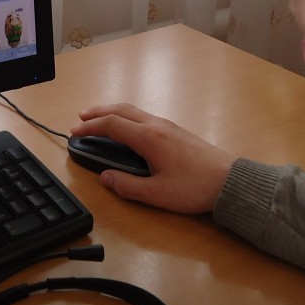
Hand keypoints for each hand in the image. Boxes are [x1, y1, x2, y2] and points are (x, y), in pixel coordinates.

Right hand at [70, 103, 235, 214]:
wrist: (230, 181)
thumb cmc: (194, 188)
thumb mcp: (157, 194)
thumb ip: (127, 186)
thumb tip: (105, 177)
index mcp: (148, 138)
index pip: (111, 125)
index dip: (90, 127)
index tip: (74, 132)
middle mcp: (156, 125)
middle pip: (121, 110)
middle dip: (98, 112)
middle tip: (81, 117)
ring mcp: (167, 126)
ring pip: (133, 111)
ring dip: (112, 112)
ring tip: (99, 119)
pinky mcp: (176, 131)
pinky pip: (143, 116)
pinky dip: (126, 117)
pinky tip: (127, 128)